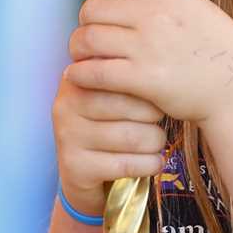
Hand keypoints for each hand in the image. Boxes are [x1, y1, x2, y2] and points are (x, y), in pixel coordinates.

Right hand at [52, 60, 166, 222]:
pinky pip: (127, 164)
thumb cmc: (108, 124)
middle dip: (154, 115)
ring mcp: (68, 136)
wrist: (83, 173)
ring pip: (133, 137)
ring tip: (156, 141)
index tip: (157, 96)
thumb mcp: (115, 92)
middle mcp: (66, 104)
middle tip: (157, 121)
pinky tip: (154, 162)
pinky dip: (150, 164)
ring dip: (155, 142)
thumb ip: (131, 73)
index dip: (148, 88)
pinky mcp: (77, 167)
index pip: (123, 74)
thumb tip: (166, 59)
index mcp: (77, 77)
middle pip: (129, 105)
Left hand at [67, 0, 232, 127]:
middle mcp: (155, 15)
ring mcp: (149, 47)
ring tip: (83, 56)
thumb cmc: (217, 51)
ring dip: (79, 49)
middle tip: (92, 35)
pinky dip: (81, 74)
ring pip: (88, 39)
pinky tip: (81, 76)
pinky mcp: (145, 80)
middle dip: (86, 21)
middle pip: (93, 8)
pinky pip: (96, 72)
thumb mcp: (193, 7)